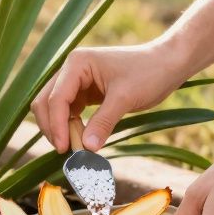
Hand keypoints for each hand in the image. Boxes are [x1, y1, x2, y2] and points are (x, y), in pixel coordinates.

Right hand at [32, 41, 187, 152]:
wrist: (167, 64)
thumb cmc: (148, 73)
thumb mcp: (124, 99)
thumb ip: (103, 122)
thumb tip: (86, 148)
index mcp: (76, 63)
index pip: (56, 98)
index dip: (56, 125)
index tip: (64, 148)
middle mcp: (71, 70)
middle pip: (46, 102)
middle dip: (52, 127)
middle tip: (66, 151)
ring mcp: (77, 80)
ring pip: (55, 108)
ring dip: (60, 128)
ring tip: (76, 147)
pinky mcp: (86, 92)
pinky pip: (69, 112)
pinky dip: (71, 127)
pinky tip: (82, 140)